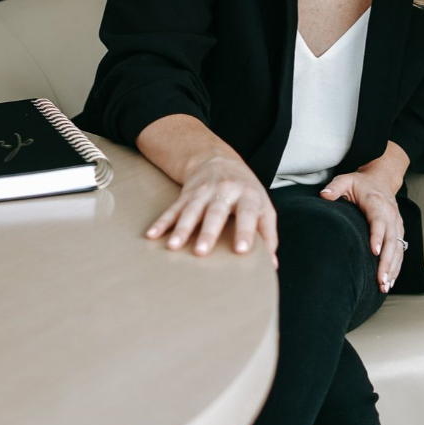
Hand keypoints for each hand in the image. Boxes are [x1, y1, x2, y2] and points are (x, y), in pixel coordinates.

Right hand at [144, 155, 277, 268]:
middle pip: (216, 212)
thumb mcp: (264, 206)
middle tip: (201, 252)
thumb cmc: (246, 191)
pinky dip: (162, 222)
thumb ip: (268, 234)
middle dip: (208, 232)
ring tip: (173, 246)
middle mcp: (225, 191)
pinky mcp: (186, 195)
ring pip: (191, 211)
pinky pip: (173, 210)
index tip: (241, 250)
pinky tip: (152, 235)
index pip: (248, 213)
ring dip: (182, 229)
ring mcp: (203, 192)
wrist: (220, 160)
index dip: (246, 231)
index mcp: (248, 195)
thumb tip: (271, 263)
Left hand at [319, 163, 405, 292]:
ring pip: (398, 249)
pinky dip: (397, 267)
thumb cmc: (360, 183)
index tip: (374, 252)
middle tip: (380, 280)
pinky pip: (400, 251)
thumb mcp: (345, 180)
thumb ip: (334, 187)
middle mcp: (390, 215)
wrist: (382, 179)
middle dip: (387, 261)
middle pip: (391, 240)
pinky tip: (390, 281)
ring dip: (393, 268)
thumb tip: (323, 195)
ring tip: (384, 286)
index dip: (377, 236)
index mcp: (376, 203)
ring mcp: (397, 224)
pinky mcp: (399, 232)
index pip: (378, 221)